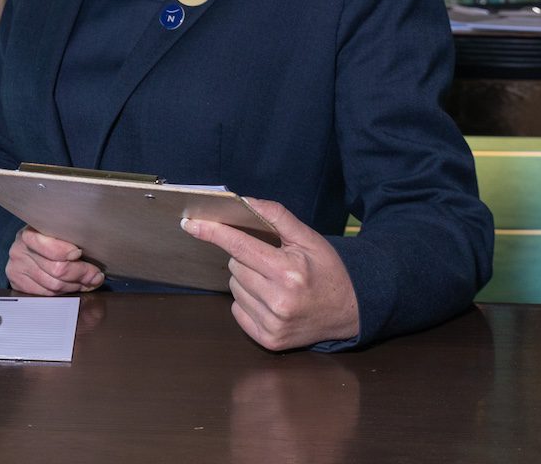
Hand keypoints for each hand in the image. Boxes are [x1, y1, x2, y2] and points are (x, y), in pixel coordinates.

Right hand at [4, 226, 104, 294]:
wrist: (26, 248)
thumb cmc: (47, 239)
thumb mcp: (57, 233)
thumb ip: (73, 244)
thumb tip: (95, 273)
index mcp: (31, 232)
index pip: (52, 248)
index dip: (68, 253)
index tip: (81, 254)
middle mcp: (20, 249)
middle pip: (57, 269)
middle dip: (81, 274)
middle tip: (95, 275)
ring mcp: (17, 268)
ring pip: (54, 285)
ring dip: (75, 286)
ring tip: (86, 281)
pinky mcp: (17, 283)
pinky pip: (46, 294)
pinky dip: (63, 293)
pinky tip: (71, 287)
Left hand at [182, 198, 358, 350]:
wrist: (350, 311)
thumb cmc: (327, 269)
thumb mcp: (308, 238)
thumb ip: (276, 216)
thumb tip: (244, 200)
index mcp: (288, 271)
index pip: (239, 246)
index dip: (213, 232)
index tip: (189, 223)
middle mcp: (279, 300)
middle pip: (235, 265)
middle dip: (245, 258)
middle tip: (270, 262)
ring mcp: (273, 324)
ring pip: (234, 288)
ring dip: (246, 280)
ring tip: (274, 283)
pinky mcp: (269, 340)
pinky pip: (237, 311)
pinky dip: (247, 302)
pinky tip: (270, 300)